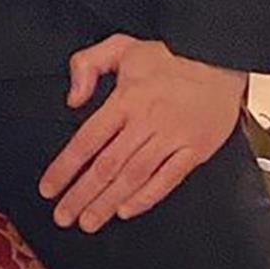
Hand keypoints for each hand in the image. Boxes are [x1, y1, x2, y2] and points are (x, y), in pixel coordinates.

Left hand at [39, 35, 245, 232]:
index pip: (88, 139)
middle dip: (82, 194)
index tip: (49, 188)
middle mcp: (147, 121)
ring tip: (88, 222)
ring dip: (108, 202)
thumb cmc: (169, 55)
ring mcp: (173, 138)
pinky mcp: (195, 150)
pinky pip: (168, 180)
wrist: (221, 58)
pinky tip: (126, 211)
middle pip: (108, 165)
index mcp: (126, 98)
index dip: (66, 167)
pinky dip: (146, 197)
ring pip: (134, 176)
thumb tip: (72, 99)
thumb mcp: (121, 46)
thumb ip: (87, 65)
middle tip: (63, 217)